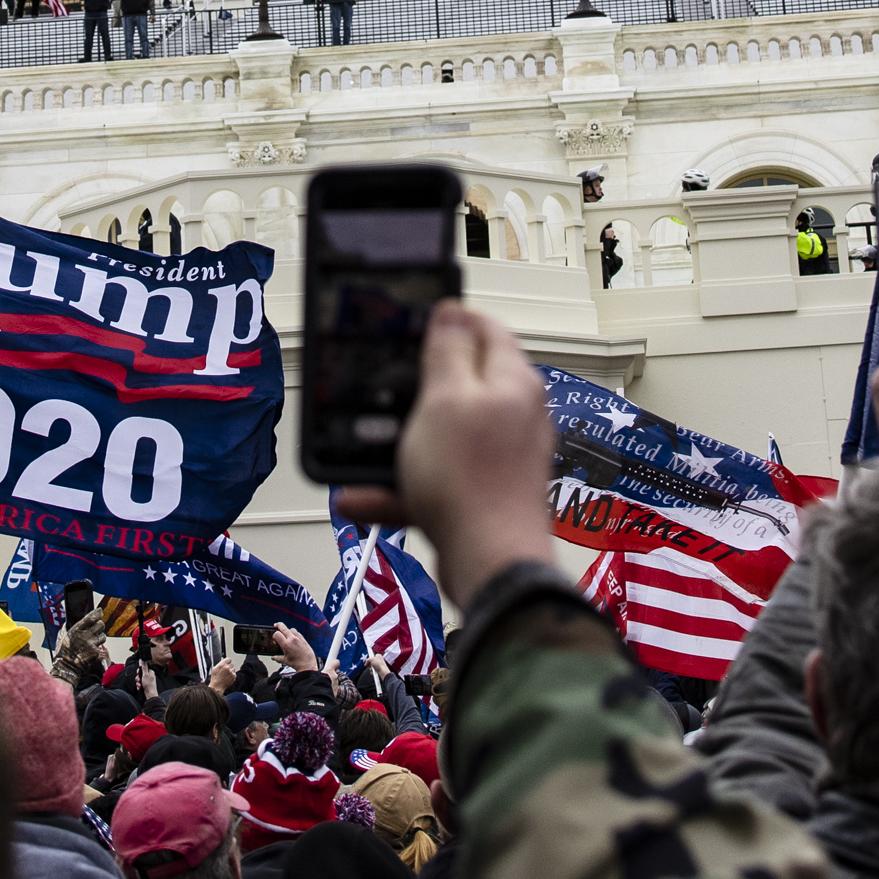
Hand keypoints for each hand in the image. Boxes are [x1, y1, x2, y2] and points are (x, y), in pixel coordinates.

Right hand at [268, 625, 318, 673]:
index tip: (274, 639)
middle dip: (278, 625)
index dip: (274, 635)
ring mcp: (298, 638)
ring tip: (286, 634)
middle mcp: (292, 639)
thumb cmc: (297, 663)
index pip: (277, 634)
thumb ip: (277, 658)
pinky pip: (297, 632)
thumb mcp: (285, 661)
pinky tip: (293, 637)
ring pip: (291, 629)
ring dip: (287, 630)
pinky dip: (294, 633)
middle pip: (283, 627)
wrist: (308, 665)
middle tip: (276, 625)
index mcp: (286, 644)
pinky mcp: (303, 639)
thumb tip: (273, 657)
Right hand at [332, 302, 561, 606]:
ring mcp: (502, 457)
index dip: (449, 318)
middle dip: (418, 383)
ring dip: (401, 441)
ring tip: (364, 449)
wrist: (491, 566)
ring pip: (444, 434)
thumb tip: (452, 312)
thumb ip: (448, 352)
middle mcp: (515, 415)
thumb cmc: (471, 483)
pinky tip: (362, 498)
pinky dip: (402, 485)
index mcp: (512, 382)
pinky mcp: (486, 493)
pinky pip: (437, 479)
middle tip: (384, 384)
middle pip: (463, 381)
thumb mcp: (445, 400)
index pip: (487, 327)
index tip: (412, 322)